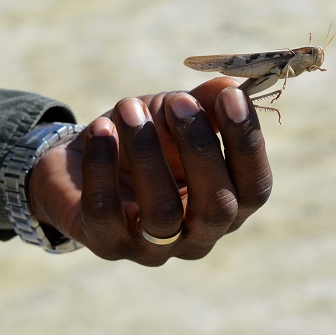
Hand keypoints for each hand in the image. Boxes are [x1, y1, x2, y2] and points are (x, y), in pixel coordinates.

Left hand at [28, 77, 271, 265]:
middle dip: (201, 149)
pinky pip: (105, 211)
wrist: (81, 162)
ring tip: (129, 107)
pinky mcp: (106, 244)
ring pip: (162, 213)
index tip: (231, 98)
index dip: (247, 145)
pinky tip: (101, 129)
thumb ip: (203, 102)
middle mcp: (198, 237)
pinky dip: (102, 166)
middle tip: (178, 102)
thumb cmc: (144, 138)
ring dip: (147, 152)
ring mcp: (152, 249)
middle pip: (217, 207)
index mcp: (228, 206)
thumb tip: (231, 85)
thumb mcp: (173, 114)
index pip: (255, 189)